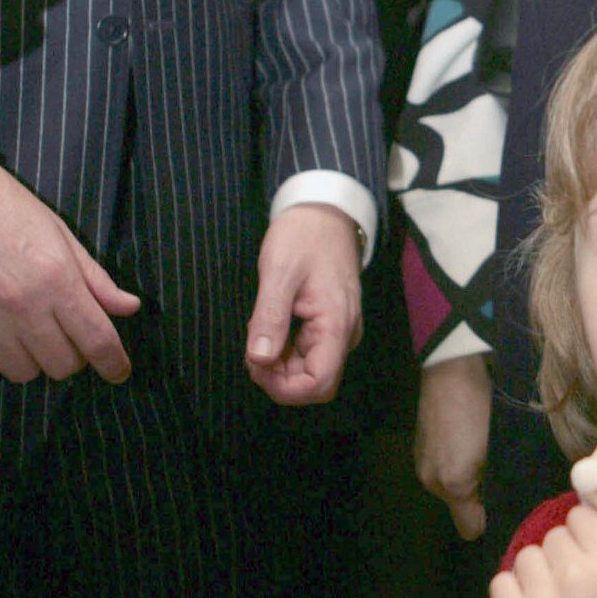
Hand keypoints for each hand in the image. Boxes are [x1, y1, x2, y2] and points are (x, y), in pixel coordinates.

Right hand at [0, 156, 140, 382]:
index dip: (113, 362)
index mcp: (55, 279)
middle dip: (75, 354)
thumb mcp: (60, 235)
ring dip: (37, 359)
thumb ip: (96, 279)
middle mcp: (22, 307)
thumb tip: (129, 307)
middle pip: (63, 365)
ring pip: (25, 373)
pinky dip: (2, 359)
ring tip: (34, 329)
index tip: (119, 371)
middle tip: (71, 332)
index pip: (96, 339)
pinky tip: (3, 333)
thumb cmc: (7, 210)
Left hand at [246, 201, 362, 404]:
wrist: (324, 210)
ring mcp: (339, 329)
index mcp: (336, 323)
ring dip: (281, 366)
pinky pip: (310, 354)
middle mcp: (344, 333)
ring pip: (311, 370)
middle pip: (315, 383)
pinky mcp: (331, 324)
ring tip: (260, 332)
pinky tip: (271, 329)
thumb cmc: (303, 235)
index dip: (283, 387)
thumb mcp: (279, 271)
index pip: (318, 384)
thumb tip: (259, 360)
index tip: (257, 363)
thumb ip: (270, 317)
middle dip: (280, 379)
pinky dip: (286, 352)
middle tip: (252, 350)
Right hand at [415, 351, 491, 537]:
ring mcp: (421, 463)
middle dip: (478, 495)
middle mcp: (431, 481)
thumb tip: (510, 498)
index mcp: (453, 484)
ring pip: (451, 488)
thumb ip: (503, 478)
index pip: (472, 529)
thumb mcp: (501, 445)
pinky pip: (441, 470)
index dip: (489, 517)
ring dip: (466, 477)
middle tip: (496, 466)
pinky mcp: (419, 447)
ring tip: (480, 447)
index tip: (503, 496)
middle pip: (460, 508)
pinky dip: (454, 462)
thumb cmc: (483, 403)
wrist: (452, 366)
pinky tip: (465, 437)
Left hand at [490, 504, 596, 597]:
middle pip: (555, 536)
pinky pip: (501, 584)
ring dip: (539, 570)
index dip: (586, 530)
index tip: (591, 549)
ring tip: (552, 596)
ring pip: (527, 557)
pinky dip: (512, 590)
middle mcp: (574, 574)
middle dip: (565, 553)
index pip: (582, 516)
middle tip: (576, 580)